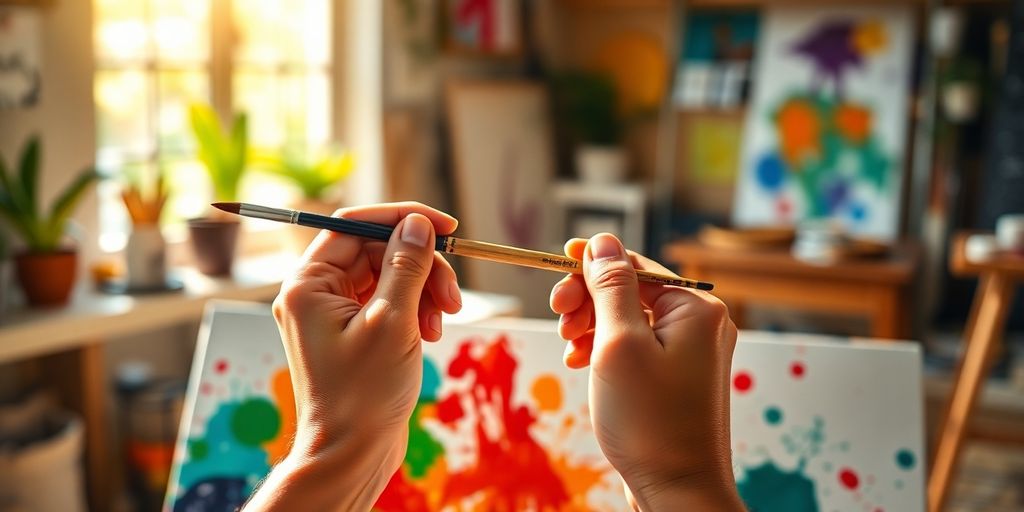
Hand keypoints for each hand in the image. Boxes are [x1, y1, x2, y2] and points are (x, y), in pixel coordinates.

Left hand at [245, 202, 461, 510]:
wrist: (352, 456)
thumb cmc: (363, 395)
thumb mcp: (393, 322)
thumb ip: (406, 265)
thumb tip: (417, 223)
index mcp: (308, 283)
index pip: (355, 225)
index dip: (403, 218)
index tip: (446, 226)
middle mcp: (315, 292)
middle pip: (378, 250)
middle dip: (422, 267)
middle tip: (454, 296)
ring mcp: (334, 312)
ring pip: (389, 275)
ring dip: (424, 291)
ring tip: (443, 323)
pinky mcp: (355, 331)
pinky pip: (390, 301)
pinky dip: (416, 310)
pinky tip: (430, 334)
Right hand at [549, 234, 743, 510]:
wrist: (678, 491)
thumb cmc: (649, 421)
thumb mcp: (619, 344)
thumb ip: (610, 287)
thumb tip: (602, 241)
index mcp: (696, 308)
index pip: (634, 265)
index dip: (590, 267)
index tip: (556, 275)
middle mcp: (700, 323)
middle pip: (631, 289)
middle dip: (589, 300)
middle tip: (559, 319)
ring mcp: (690, 351)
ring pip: (628, 318)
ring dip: (592, 325)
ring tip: (571, 348)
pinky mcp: (676, 376)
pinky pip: (636, 345)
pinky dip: (605, 349)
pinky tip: (582, 363)